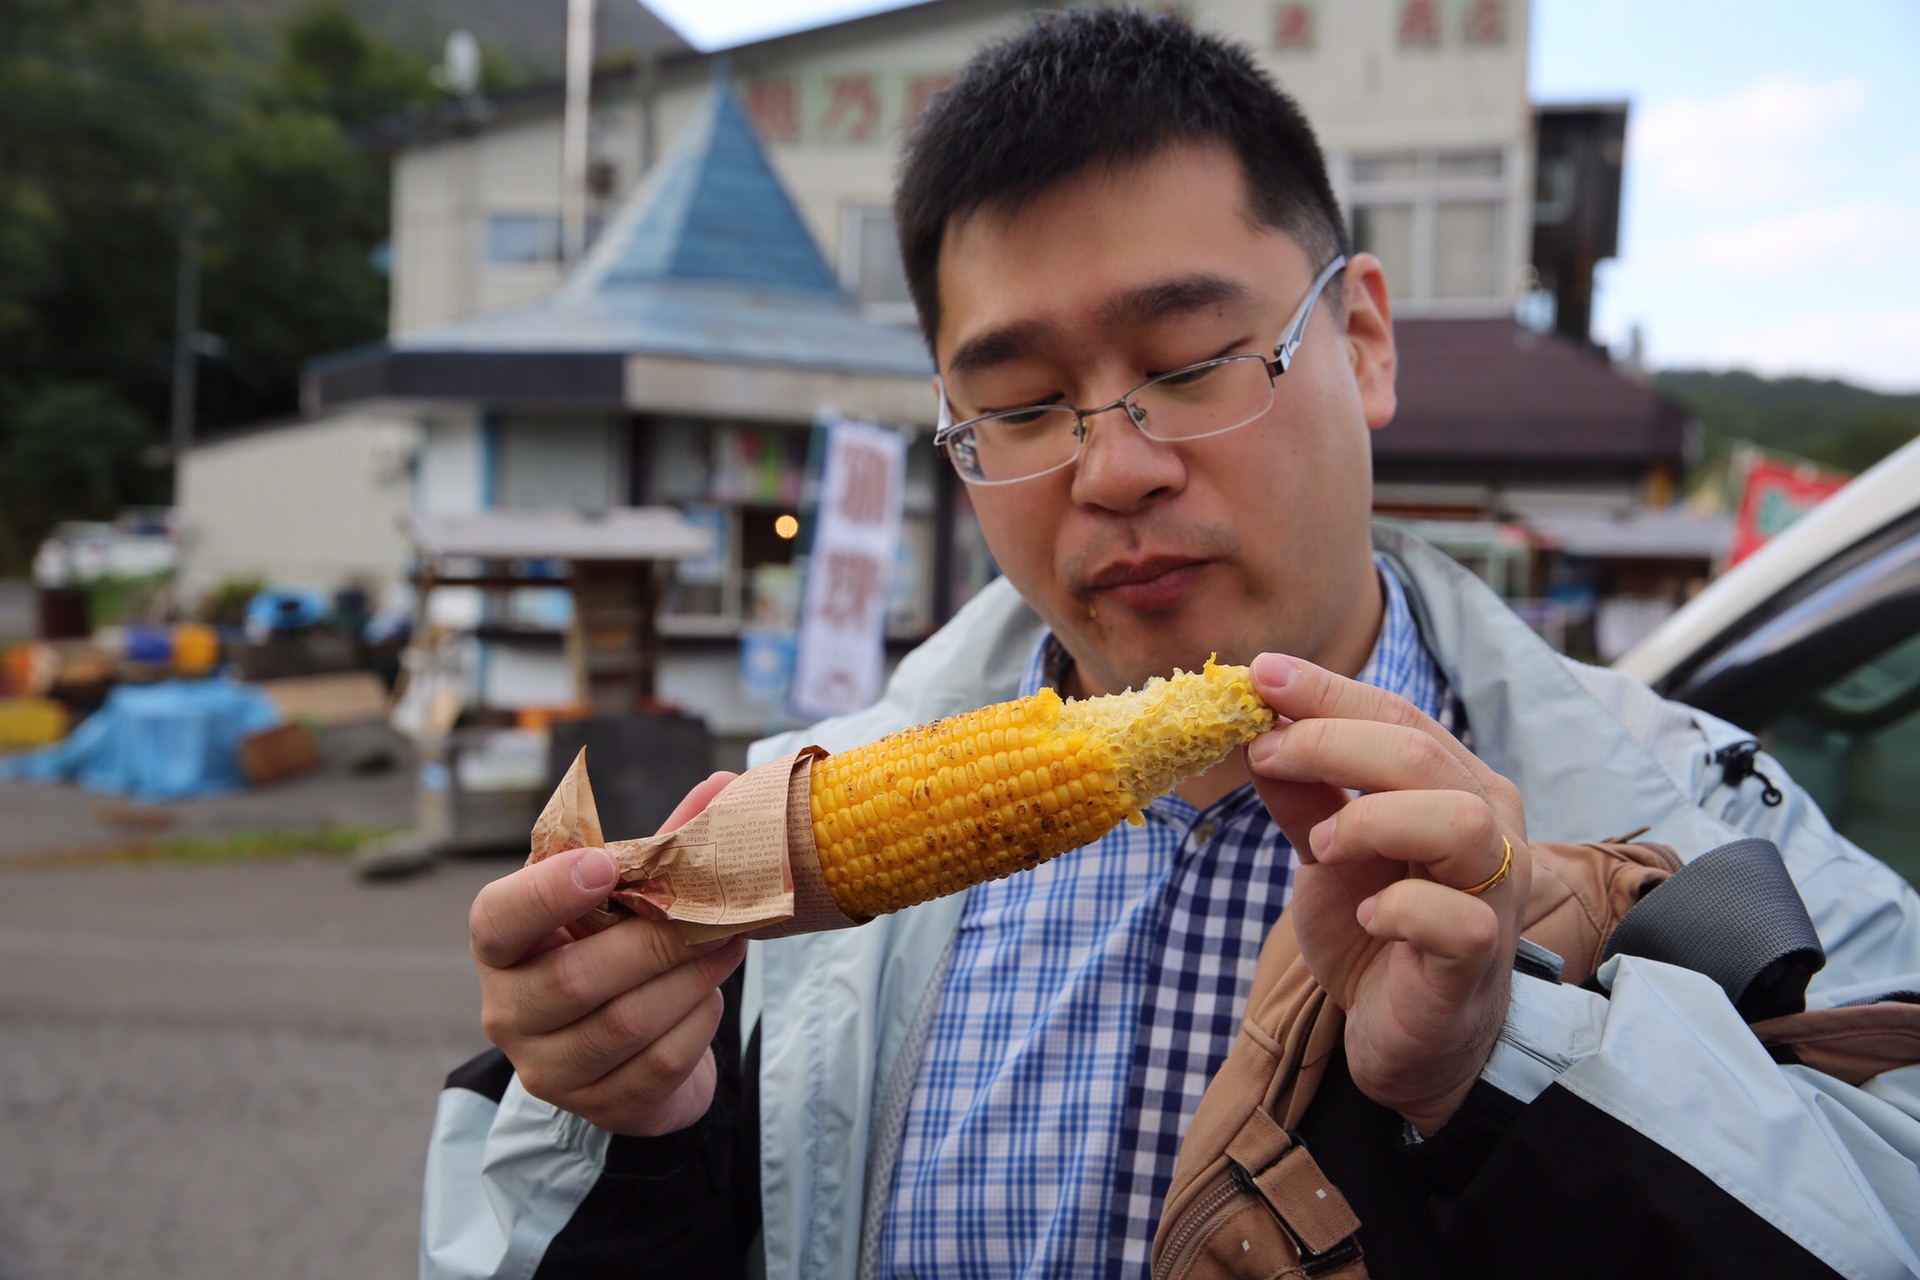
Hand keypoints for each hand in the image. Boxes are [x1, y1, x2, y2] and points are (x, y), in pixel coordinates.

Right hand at [468, 771, 747, 1136]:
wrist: (627, 1052)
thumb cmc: (614, 949)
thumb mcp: (625, 897)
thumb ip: (663, 845)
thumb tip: (725, 785)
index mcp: (503, 946)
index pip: (498, 920)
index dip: (547, 894)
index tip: (606, 865)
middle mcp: (508, 1011)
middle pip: (578, 978)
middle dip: (659, 940)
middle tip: (716, 913)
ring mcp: (548, 1069)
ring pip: (627, 1022)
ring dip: (691, 977)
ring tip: (730, 943)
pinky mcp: (598, 1107)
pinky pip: (659, 1063)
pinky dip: (698, 1022)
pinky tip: (710, 995)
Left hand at [1245, 653, 1529, 1134]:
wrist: (1409, 1038)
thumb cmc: (1377, 931)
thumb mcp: (1326, 852)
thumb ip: (1302, 795)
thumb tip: (1257, 731)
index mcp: (1456, 783)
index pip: (1398, 714)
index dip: (1328, 691)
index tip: (1259, 674)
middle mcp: (1490, 824)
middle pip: (1420, 754)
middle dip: (1330, 743)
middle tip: (1264, 755)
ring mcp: (1495, 890)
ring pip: (1456, 821)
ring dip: (1372, 821)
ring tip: (1322, 847)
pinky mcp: (1480, 955)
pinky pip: (1455, 917)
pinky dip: (1400, 908)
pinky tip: (1365, 917)